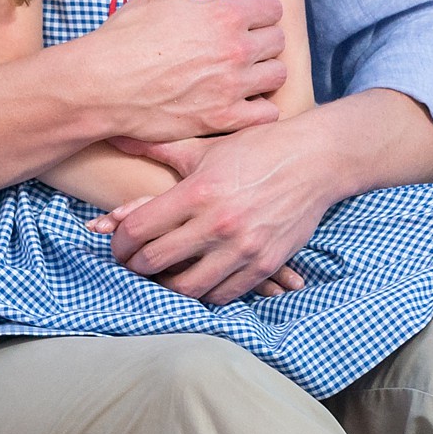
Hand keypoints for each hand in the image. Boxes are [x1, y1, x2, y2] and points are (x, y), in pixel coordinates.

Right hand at [66, 0, 287, 144]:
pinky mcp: (223, 119)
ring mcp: (232, 87)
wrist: (100, 84)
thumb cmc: (125, 37)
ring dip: (264, 72)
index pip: (272, 7)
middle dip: (262, 39)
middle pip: (278, 40)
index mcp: (224, 15)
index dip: (259, 10)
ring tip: (243, 73)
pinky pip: (267, 113)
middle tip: (240, 46)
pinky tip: (241, 101)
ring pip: (278, 76)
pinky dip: (258, 107)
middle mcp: (236, 50)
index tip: (245, 18)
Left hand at [104, 114, 343, 302]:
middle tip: (131, 264)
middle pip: (155, 261)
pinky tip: (198, 280)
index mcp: (197, 192)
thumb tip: (118, 139)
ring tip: (162, 276)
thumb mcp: (206, 147)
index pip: (138, 229)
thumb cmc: (257, 149)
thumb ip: (160, 148)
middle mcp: (217, 223)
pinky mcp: (265, 263)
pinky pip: (223, 294)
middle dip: (134, 266)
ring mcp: (242, 247)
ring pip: (187, 287)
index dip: (118, 242)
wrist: (315, 159)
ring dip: (167, 286)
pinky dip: (205, 293)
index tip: (117, 244)